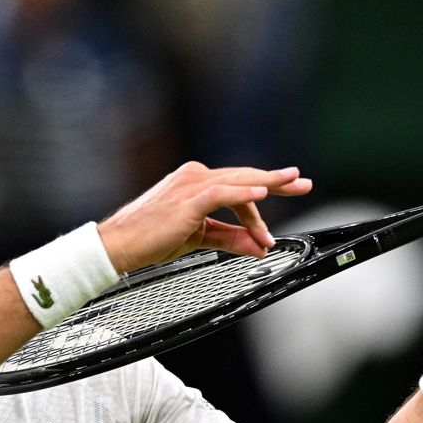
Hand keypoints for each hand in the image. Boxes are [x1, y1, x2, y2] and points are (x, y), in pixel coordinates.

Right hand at [98, 162, 312, 273]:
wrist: (119, 245)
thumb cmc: (151, 239)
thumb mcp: (199, 239)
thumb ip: (230, 238)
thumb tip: (260, 246)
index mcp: (196, 183)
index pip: (238, 187)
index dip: (262, 198)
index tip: (283, 205)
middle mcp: (195, 177)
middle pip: (244, 177)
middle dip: (276, 181)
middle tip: (304, 182)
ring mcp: (190, 186)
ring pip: (237, 181)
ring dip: (267, 185)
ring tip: (292, 183)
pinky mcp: (187, 200)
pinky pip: (221, 193)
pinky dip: (244, 193)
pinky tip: (262, 194)